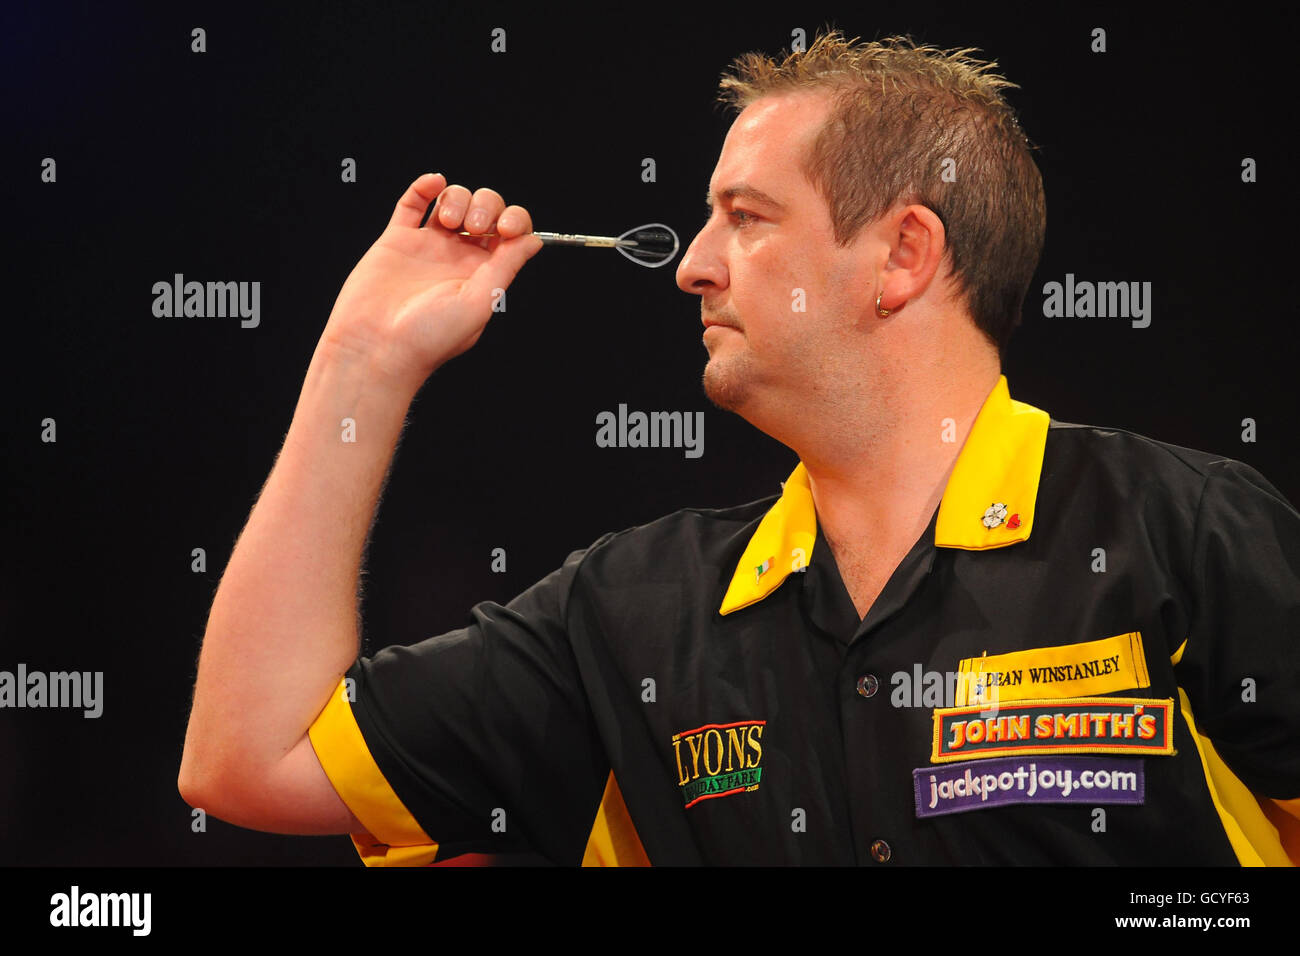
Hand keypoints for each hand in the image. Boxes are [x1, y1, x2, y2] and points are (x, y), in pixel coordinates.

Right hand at [321, 173, 542, 388]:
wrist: (378, 347)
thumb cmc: (429, 338)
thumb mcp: (479, 303)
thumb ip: (506, 268)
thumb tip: (534, 241)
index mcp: (484, 275)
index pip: (511, 235)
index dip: (514, 221)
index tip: (504, 229)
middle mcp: (458, 258)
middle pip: (485, 211)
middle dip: (485, 206)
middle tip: (472, 227)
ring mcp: (428, 247)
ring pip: (452, 202)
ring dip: (457, 198)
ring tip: (446, 221)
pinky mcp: (397, 240)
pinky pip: (412, 204)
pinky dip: (424, 187)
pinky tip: (434, 183)